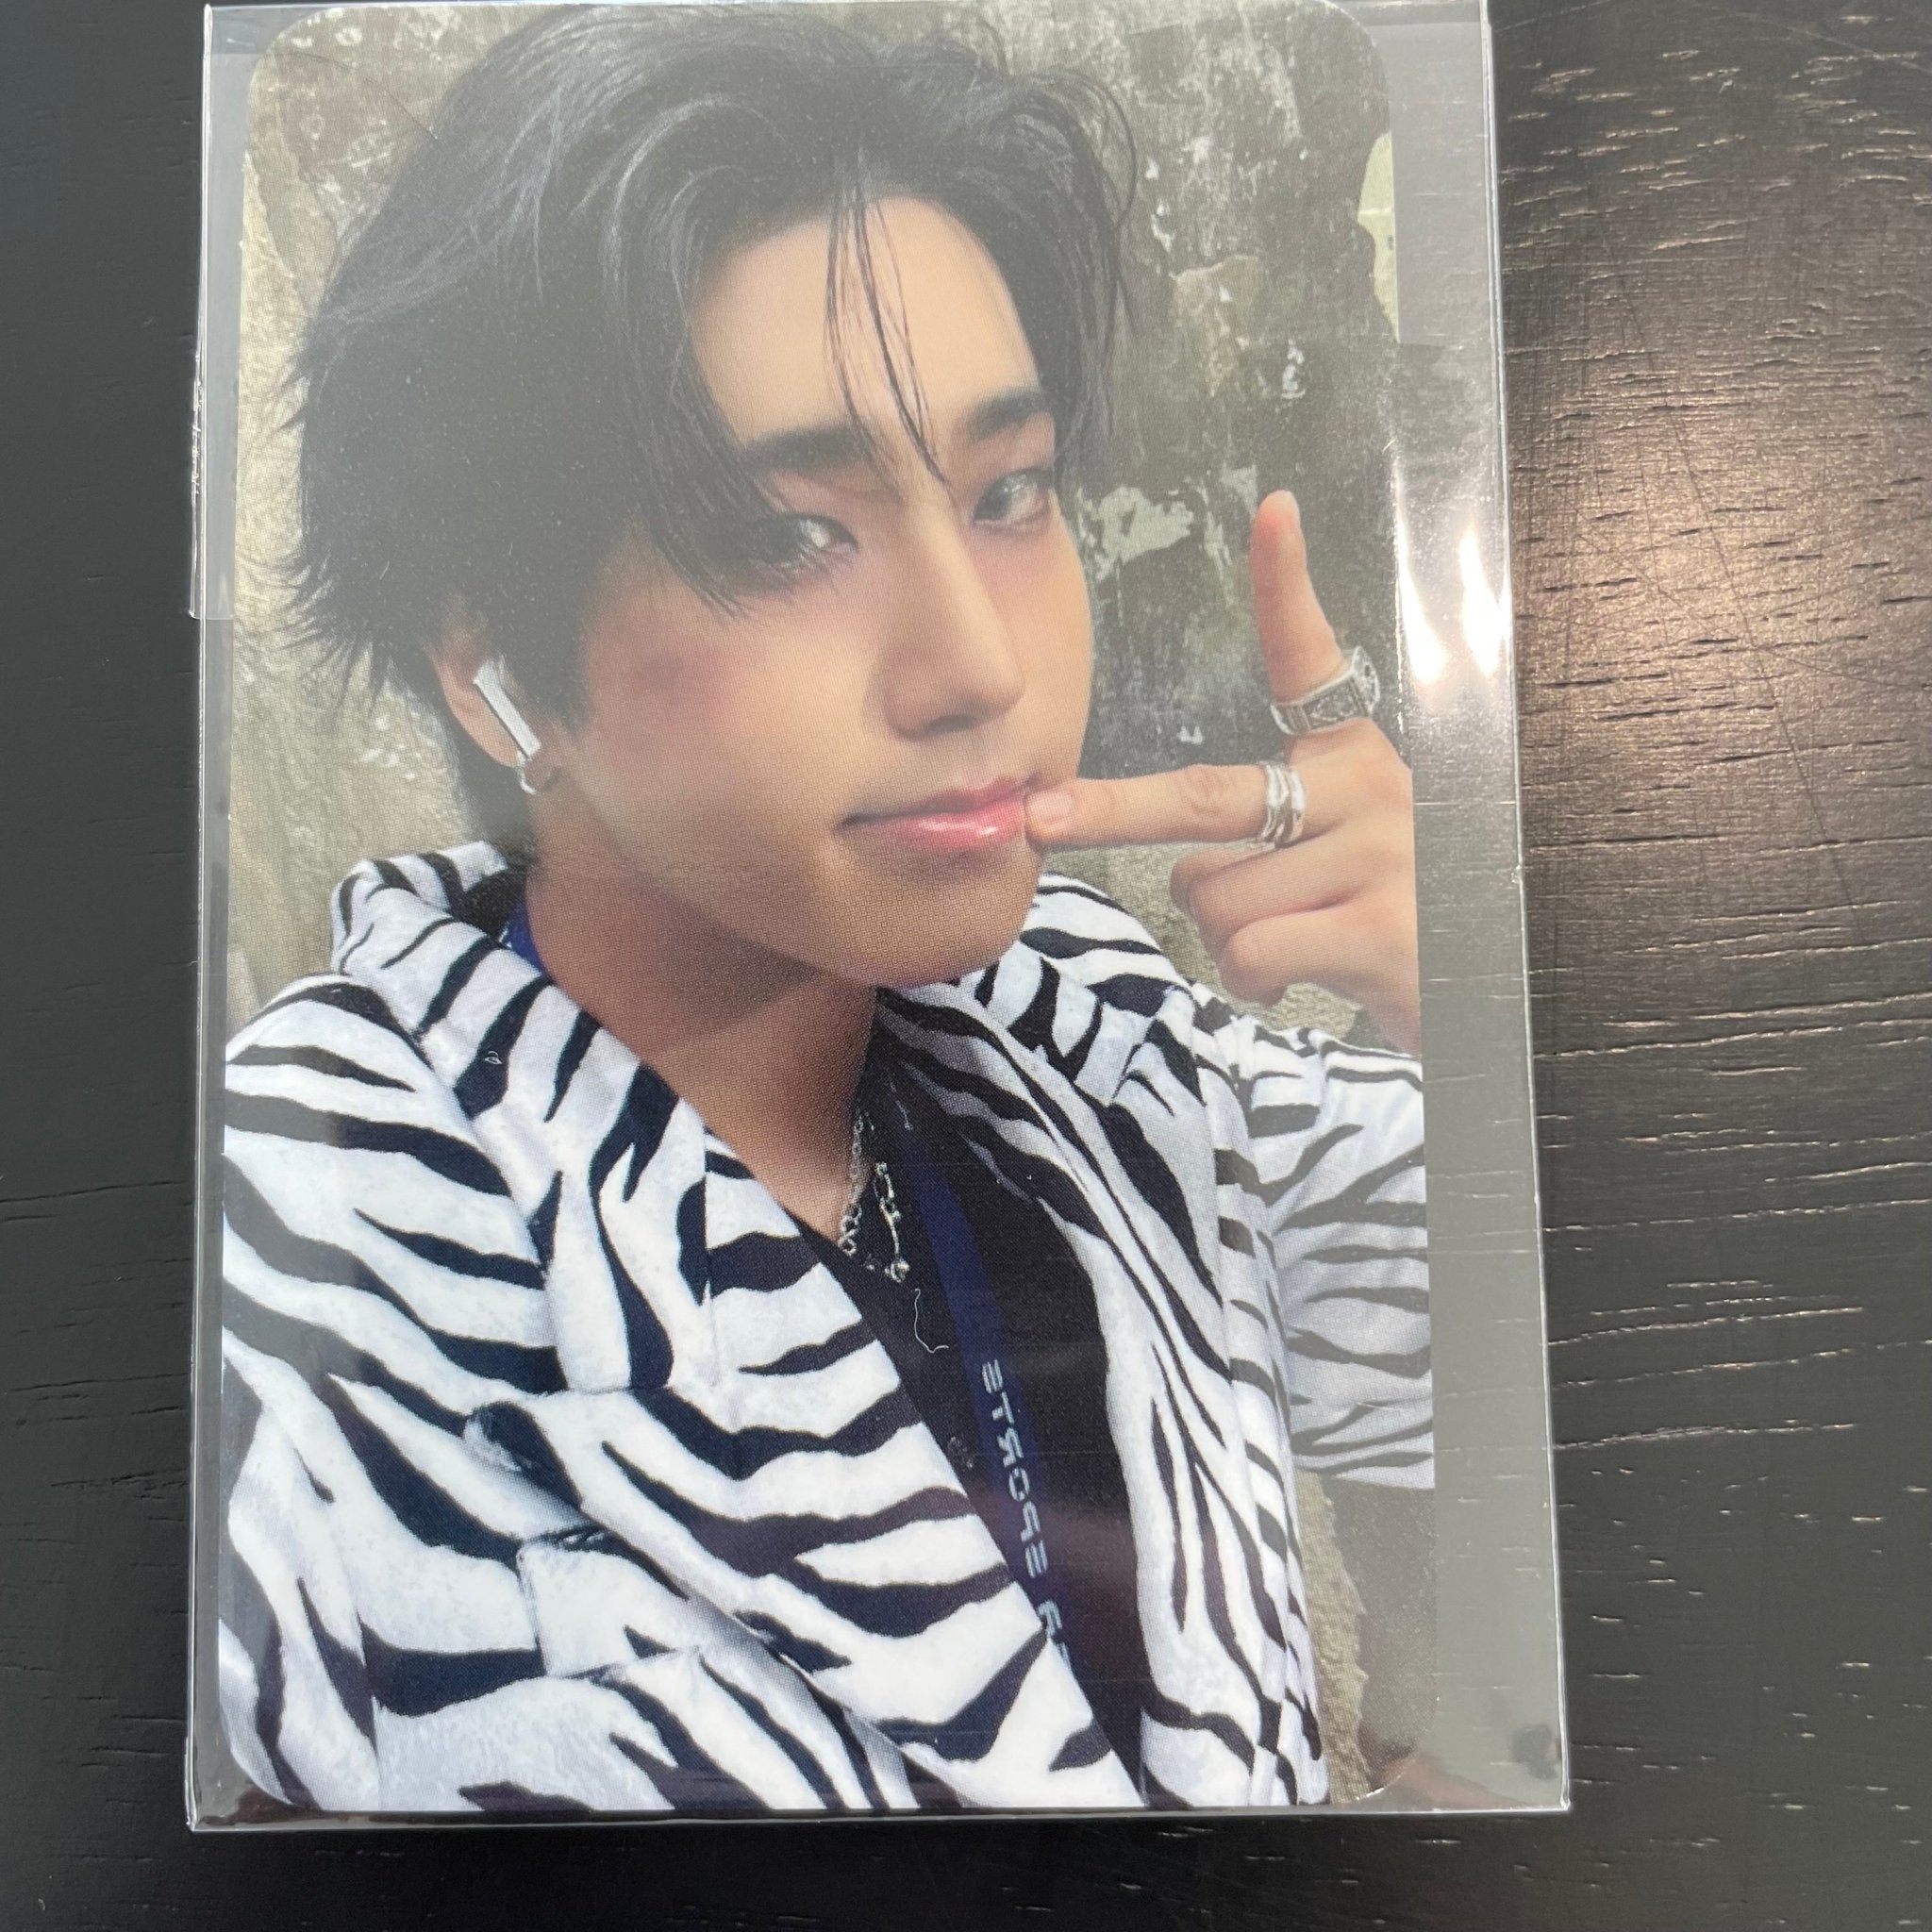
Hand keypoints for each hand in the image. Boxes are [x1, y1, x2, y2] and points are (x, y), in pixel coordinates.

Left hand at [1025, 491, 1419, 1053]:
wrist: (1486, 993)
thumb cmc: (1388, 918)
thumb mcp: (1341, 853)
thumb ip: (1264, 838)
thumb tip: (1180, 876)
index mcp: (1353, 758)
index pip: (1314, 661)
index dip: (1287, 585)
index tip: (1272, 511)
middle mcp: (1369, 791)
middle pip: (1204, 799)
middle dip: (1110, 812)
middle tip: (1044, 819)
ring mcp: (1378, 857)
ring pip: (1216, 898)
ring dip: (1228, 940)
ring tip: (1293, 944)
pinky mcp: (1378, 929)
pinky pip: (1250, 953)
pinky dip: (1252, 983)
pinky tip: (1301, 979)